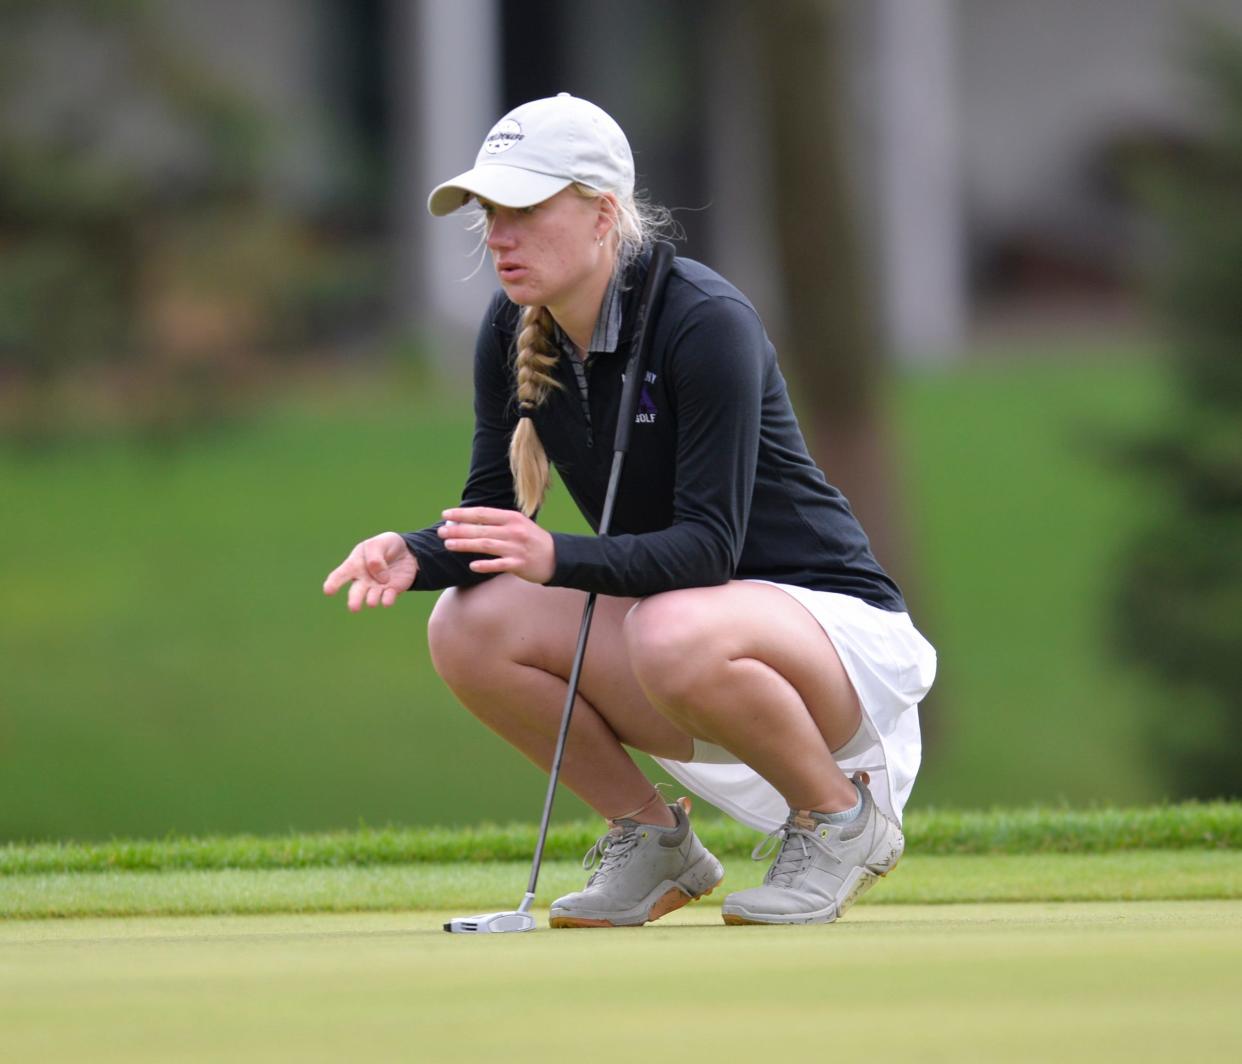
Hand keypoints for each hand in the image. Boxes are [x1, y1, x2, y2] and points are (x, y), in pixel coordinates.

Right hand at [323, 531, 418, 611]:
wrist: (406, 551)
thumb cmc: (385, 546)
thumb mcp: (379, 543)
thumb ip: (376, 557)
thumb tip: (381, 578)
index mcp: (355, 565)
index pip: (341, 574)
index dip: (333, 583)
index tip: (328, 591)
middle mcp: (363, 579)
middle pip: (356, 592)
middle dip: (354, 600)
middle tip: (354, 608)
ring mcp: (376, 587)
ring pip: (371, 597)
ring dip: (372, 600)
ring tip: (371, 602)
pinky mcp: (390, 591)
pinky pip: (388, 598)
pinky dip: (387, 600)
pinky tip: (387, 601)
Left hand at [438, 507, 554, 583]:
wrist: (556, 557)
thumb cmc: (531, 540)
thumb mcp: (517, 525)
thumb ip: (496, 523)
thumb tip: (467, 522)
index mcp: (512, 518)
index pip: (482, 513)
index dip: (462, 513)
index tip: (445, 514)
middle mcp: (513, 531)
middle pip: (480, 529)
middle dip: (458, 529)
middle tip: (441, 531)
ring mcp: (516, 548)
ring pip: (486, 545)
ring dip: (465, 545)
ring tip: (448, 544)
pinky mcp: (519, 564)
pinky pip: (498, 565)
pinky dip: (485, 565)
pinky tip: (472, 565)